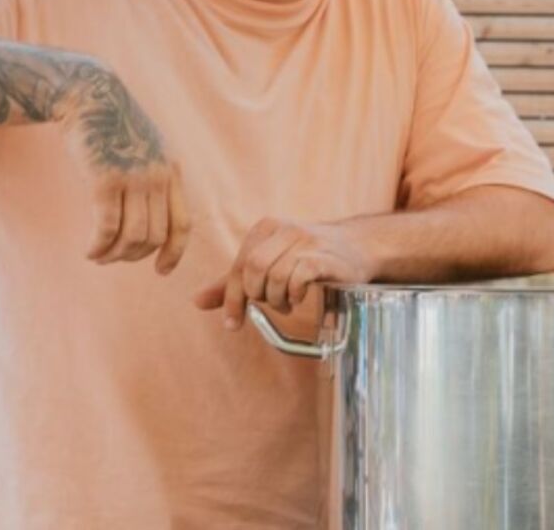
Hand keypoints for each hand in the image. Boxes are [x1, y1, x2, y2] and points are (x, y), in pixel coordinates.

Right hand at [61, 67, 188, 273]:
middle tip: (113, 258)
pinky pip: (107, 228)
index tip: (161, 270)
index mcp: (172, 172)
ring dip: (114, 255)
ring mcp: (134, 178)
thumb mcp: (146, 150)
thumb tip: (149, 217)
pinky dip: (98, 247)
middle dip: (134, 256)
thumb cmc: (113, 127)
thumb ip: (153, 179)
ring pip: (132, 237)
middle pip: (154, 236)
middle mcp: (158, 177)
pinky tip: (89, 250)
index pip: (182, 223)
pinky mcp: (105, 180)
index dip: (174, 252)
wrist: (90, 96)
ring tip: (99, 256)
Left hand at [193, 218, 377, 329]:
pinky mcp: (324, 256)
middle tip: (271, 305)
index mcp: (266, 228)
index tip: (232, 324)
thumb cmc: (310, 257)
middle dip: (257, 296)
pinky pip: (298, 277)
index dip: (232, 298)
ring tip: (287, 304)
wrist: (358, 247)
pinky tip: (300, 297)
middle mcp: (284, 229)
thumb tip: (196, 302)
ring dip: (277, 299)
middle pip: (253, 270)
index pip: (238, 266)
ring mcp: (306, 241)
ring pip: (274, 276)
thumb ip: (234, 282)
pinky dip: (295, 294)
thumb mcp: (269, 264)